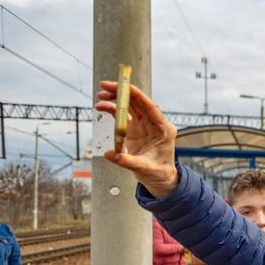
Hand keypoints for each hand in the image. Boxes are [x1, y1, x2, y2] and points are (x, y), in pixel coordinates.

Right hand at [94, 80, 179, 197]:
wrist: (159, 179)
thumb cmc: (159, 173)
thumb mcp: (143, 168)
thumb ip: (126, 161)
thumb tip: (109, 154)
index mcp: (164, 129)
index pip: (150, 107)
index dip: (137, 95)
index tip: (124, 86)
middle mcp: (154, 124)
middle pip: (138, 102)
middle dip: (123, 93)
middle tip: (106, 86)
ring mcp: (144, 125)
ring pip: (130, 106)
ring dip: (116, 99)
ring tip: (101, 96)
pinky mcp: (135, 130)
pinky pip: (123, 116)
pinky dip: (113, 110)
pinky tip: (102, 107)